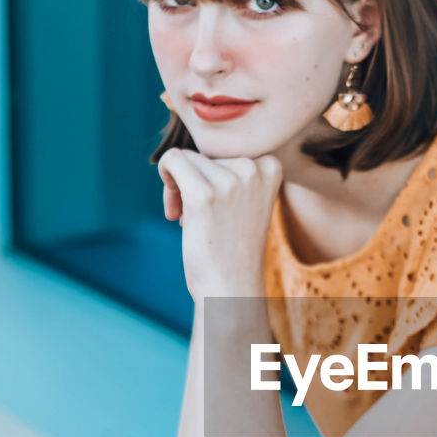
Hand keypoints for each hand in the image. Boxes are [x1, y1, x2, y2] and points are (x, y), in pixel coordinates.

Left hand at [158, 148, 281, 298]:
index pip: (227, 149)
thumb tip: (189, 147)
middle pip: (205, 153)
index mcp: (270, 166)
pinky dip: (166, 179)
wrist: (231, 288)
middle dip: (195, 182)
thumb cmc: (234, 248)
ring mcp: (229, 180)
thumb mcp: (246, 199)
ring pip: (187, 158)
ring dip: (180, 187)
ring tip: (190, 220)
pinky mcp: (203, 193)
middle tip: (200, 218)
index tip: (216, 203)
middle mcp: (253, 168)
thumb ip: (231, 169)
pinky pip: (172, 161)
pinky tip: (173, 213)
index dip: (214, 175)